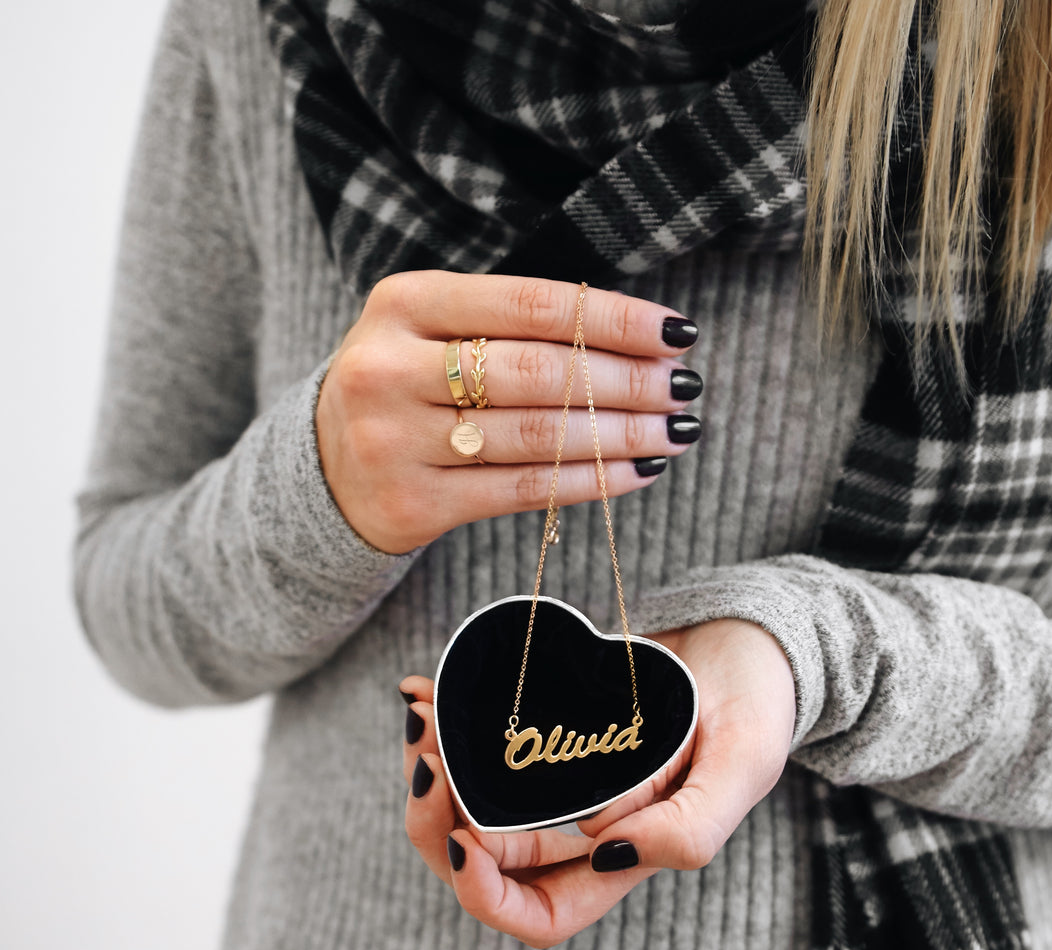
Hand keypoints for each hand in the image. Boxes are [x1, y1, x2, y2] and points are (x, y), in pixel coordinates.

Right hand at [317, 271, 701, 553]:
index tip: (675, 332)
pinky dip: (590, 482)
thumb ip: (513, 325)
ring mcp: (395, 440)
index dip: (612, 319)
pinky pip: (522, 490)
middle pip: (536, 372)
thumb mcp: (434, 329)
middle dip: (625, 381)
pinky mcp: (412, 503)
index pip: (530, 304)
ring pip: (535, 436)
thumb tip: (638, 341)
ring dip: (620, 435)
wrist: (327, 465)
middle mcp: (389, 368)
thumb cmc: (407, 383)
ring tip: (674, 432)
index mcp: (404, 302)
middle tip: (684, 387)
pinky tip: (636, 473)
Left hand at [399, 618, 795, 947]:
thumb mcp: (745, 763)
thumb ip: (692, 824)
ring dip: (435, 767)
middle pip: (485, 858)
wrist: (744, 640)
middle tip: (425, 759)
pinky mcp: (550, 727)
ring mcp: (560, 774)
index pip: (541, 911)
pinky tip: (419, 686)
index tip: (461, 839)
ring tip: (421, 714)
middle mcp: (580, 824)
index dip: (488, 895)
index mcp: (625, 854)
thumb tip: (606, 851)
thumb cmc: (755, 705)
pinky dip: (447, 716)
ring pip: (474, 798)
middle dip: (438, 819)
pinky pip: (485, 736)